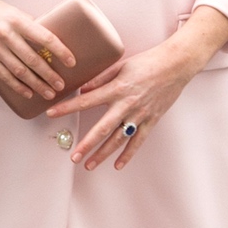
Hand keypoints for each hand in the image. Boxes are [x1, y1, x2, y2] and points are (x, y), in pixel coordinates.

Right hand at [0, 0, 74, 102]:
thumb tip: (52, 40)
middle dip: (49, 75)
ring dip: (36, 84)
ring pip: (19, 71)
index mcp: (17, 21)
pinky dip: (17, 86)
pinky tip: (29, 93)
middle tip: (61, 84)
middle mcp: (6, 34)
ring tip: (49, 92)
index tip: (71, 61)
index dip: (59, 50)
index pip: (44, 37)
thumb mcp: (16, 13)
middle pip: (32, 59)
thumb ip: (32, 26)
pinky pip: (3, 75)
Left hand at [45, 4, 227, 168]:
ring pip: (118, 139)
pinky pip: (138, 141)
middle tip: (73, 157)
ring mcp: (140, 115)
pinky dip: (128, 154)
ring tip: (89, 165)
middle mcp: (127, 104)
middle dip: (86, 144)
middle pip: (102, 129)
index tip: (51, 113)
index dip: (67, 107)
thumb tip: (82, 90)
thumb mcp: (121, 65)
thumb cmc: (148, 62)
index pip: (86, 101)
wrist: (176, 65)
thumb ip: (100, 78)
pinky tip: (117, 165)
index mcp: (117, 88)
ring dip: (103, 154)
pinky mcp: (151, 120)